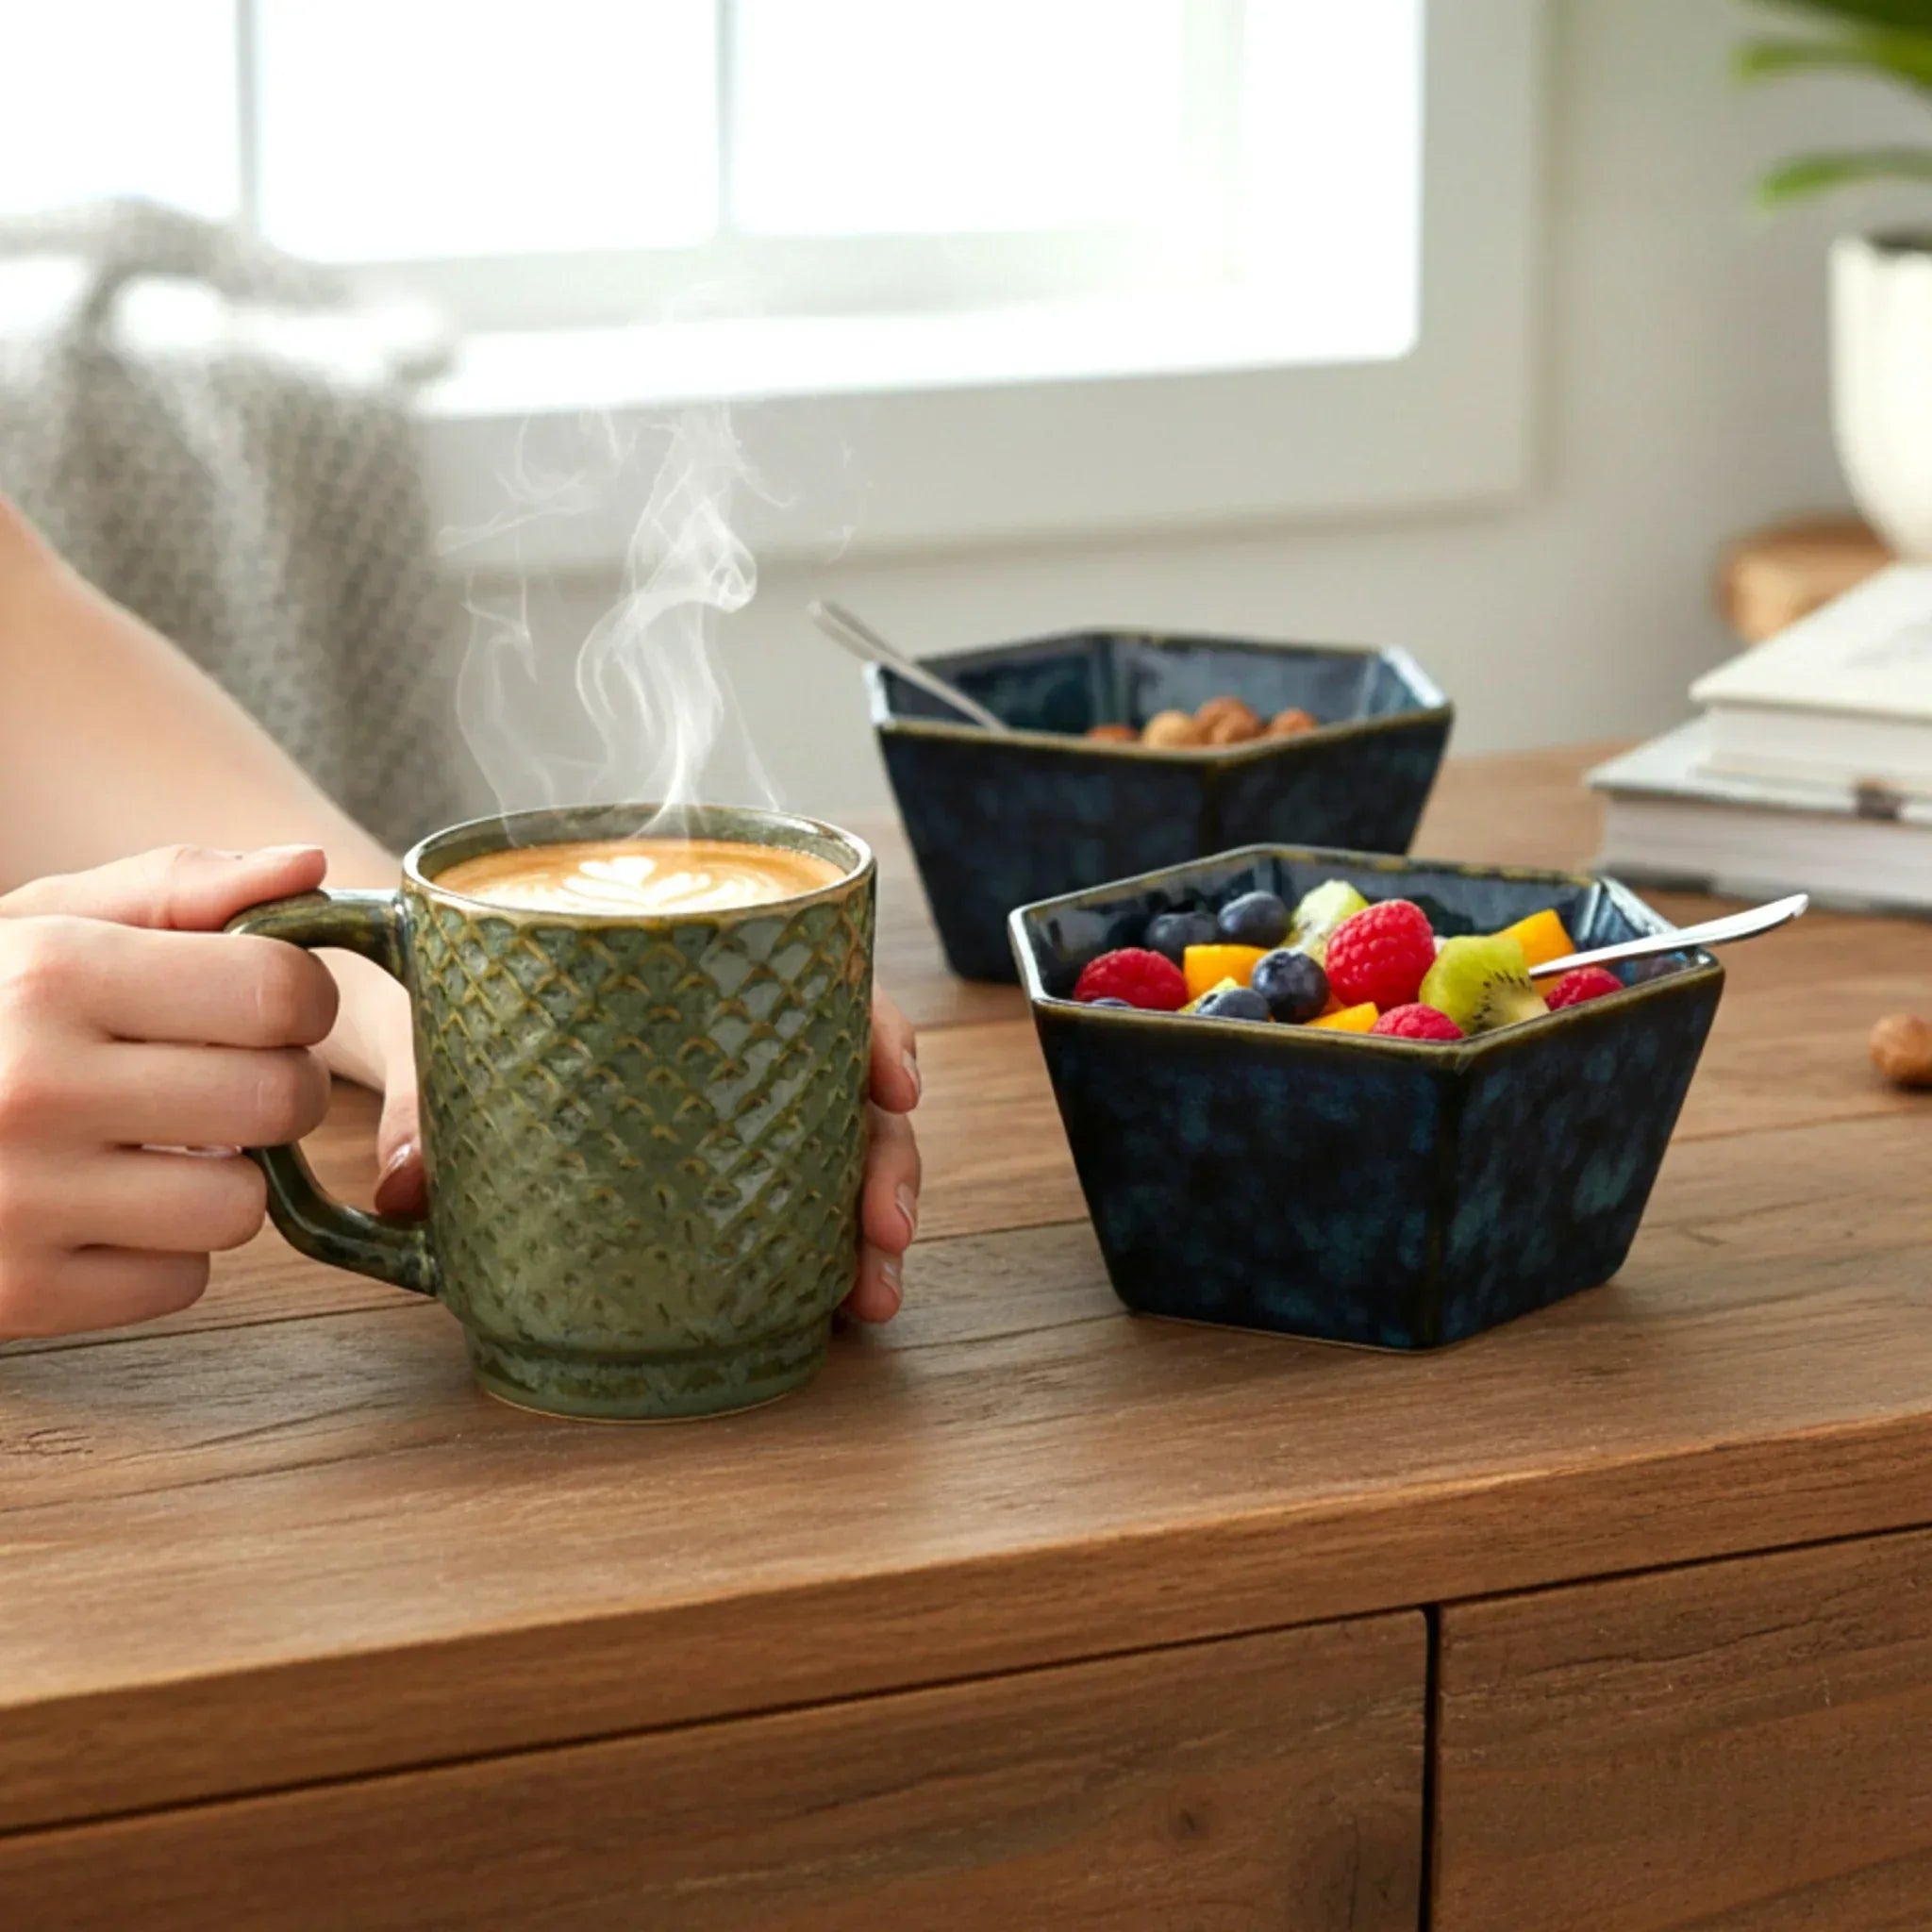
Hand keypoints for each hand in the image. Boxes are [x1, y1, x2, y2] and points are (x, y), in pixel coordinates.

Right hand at [0, 845, 339, 1336]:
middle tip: (224, 1081)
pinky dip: (160, 1252)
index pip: (279, 991)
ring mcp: (20, 1199)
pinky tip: (101, 1210)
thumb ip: (177, 891)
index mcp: (48, 974)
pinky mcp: (19, 1295)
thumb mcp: (40, 925)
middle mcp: (32, 1085)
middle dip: (278, 1089)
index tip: (270, 1009)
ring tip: (152, 1146)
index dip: (302, 1000)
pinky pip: (183, 1281)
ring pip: (243, 1204)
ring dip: (221, 1179)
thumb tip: (312, 865)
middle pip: (284, 1100)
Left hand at [369, 987, 922, 1324]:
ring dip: (876, 1226)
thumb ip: (427, 1098)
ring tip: (873, 1297)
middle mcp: (742, 1047)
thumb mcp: (440, 1037)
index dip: (877, 1032)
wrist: (430, 1030)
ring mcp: (745, 1116)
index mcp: (704, 980)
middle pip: (853, 1087)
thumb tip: (410, 1185)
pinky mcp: (732, 1179)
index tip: (896, 1087)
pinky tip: (845, 1307)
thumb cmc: (458, 1009)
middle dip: (889, 1161)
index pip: (824, 987)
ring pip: (848, 1156)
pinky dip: (834, 1258)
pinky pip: (807, 1211)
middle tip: (885, 1230)